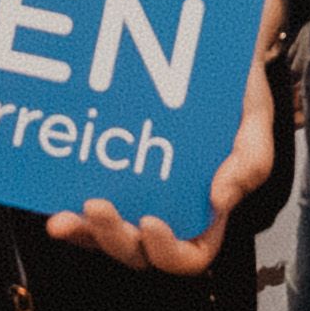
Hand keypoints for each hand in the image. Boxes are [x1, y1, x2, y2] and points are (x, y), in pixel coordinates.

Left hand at [54, 66, 287, 276]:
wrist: (208, 54)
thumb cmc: (236, 94)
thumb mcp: (256, 122)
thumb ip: (250, 163)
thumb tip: (219, 200)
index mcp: (208, 213)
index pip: (190, 256)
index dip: (167, 251)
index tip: (150, 221)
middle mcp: (170, 213)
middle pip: (139, 253)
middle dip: (114, 239)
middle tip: (97, 206)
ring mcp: (136, 199)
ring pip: (107, 238)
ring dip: (84, 234)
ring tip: (63, 218)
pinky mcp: (110, 179)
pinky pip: (86, 210)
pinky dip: (71, 212)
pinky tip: (54, 199)